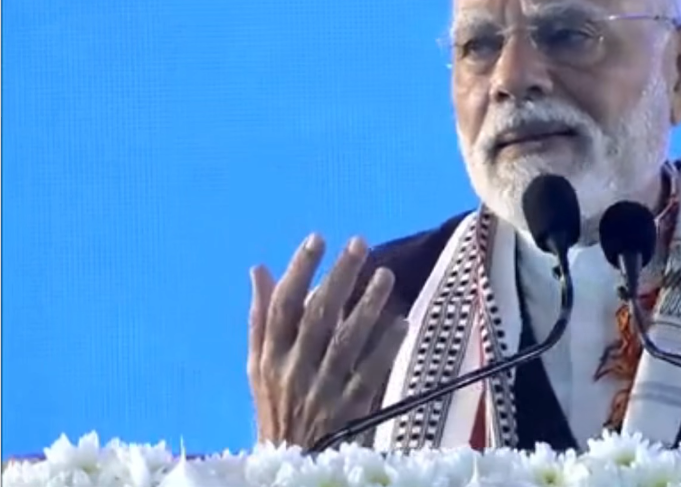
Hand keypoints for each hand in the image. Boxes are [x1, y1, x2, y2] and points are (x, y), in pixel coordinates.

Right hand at [247, 234, 407, 446]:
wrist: (288, 463)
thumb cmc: (274, 405)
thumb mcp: (257, 364)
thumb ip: (260, 317)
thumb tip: (259, 267)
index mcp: (269, 357)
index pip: (282, 306)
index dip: (299, 270)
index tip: (318, 238)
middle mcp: (293, 370)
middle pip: (316, 317)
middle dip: (337, 278)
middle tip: (359, 243)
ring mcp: (322, 391)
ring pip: (345, 342)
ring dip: (366, 306)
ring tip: (385, 274)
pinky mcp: (349, 410)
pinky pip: (369, 374)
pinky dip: (384, 348)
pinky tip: (400, 323)